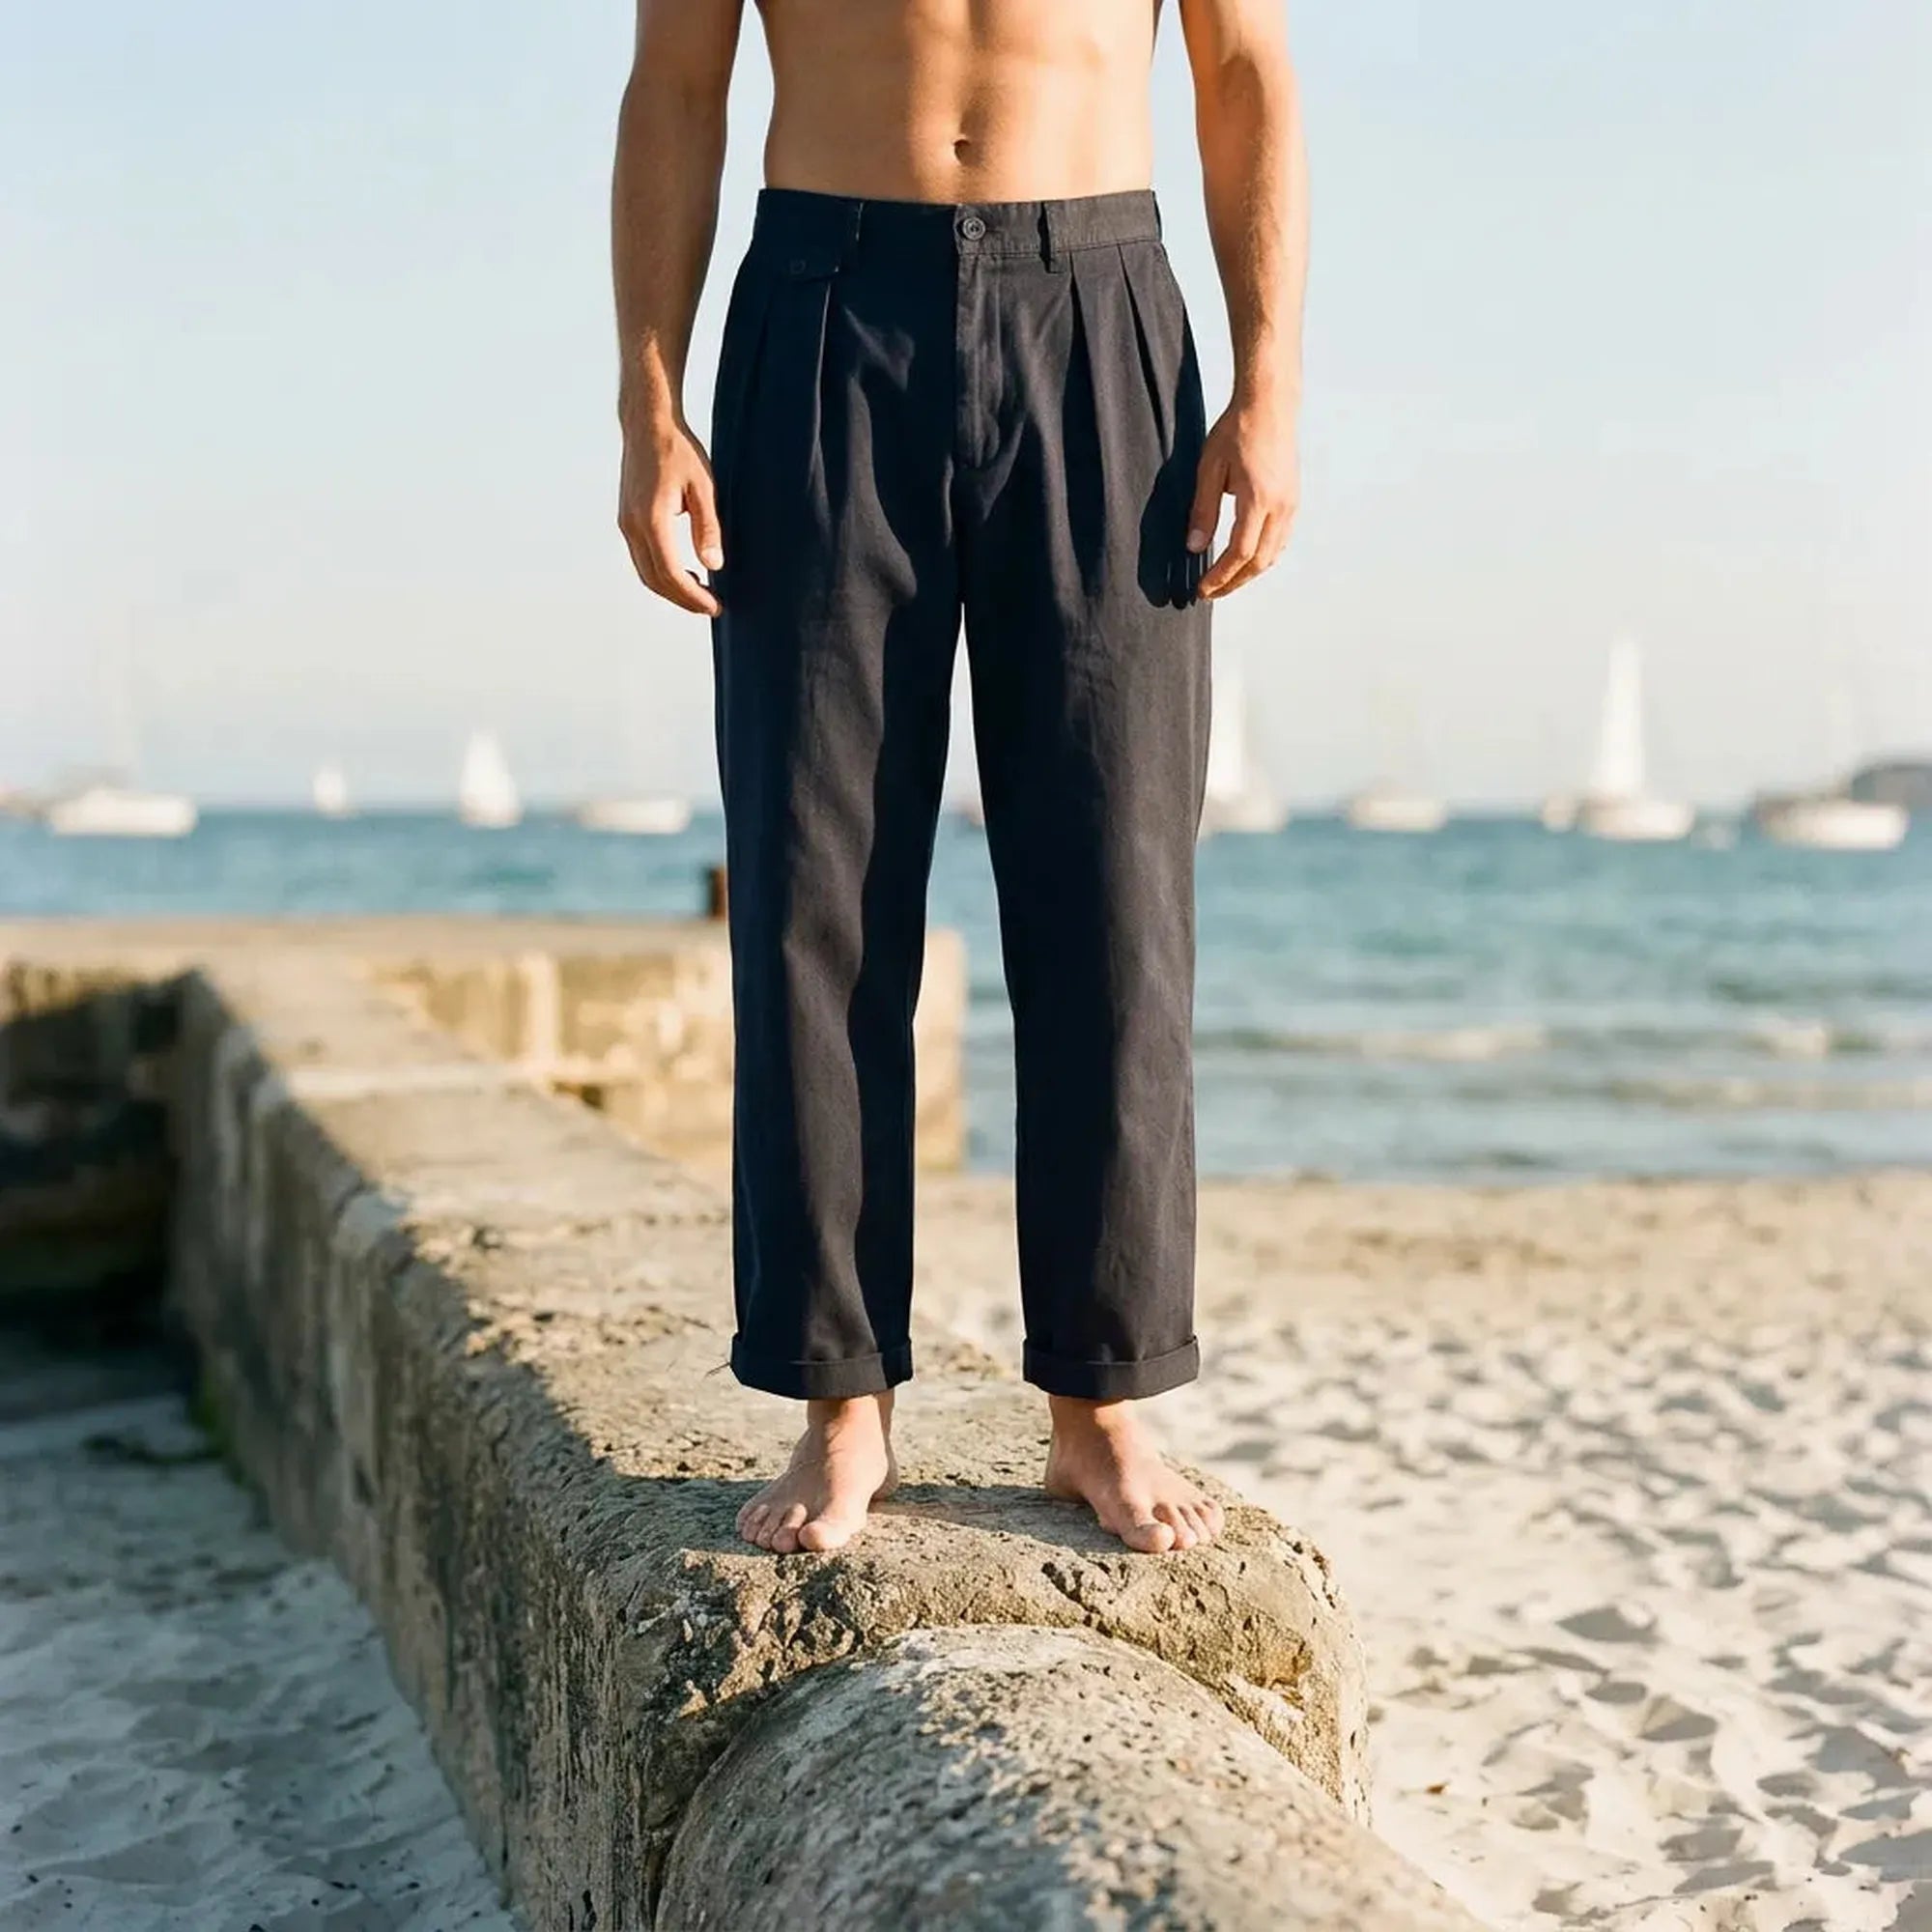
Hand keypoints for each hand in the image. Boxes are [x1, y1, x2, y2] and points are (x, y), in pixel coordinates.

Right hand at [618, 416, 723, 616]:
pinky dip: (661, 573)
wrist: (647, 425)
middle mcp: (632, 526)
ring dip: (671, 589)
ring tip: (701, 593)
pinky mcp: (626, 520)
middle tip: (711, 607)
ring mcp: (625, 524)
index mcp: (651, 520)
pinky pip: (641, 558)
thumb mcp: (703, 488)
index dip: (693, 596)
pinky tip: (684, 571)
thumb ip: (708, 528)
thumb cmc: (678, 451)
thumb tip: (715, 565)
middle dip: (683, 599)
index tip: (715, 606)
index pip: (671, 573)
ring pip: (645, 572)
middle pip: (655, 580)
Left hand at [1187, 401, 1299, 600]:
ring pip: (1274, 553)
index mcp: (1259, 500)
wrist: (1270, 404)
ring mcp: (1291, 504)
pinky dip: (1264, 556)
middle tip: (1211, 593)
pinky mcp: (1294, 499)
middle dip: (1234, 583)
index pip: (1240, 553)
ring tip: (1226, 581)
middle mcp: (1281, 507)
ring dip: (1250, 572)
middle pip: (1260, 562)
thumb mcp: (1209, 469)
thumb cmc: (1237, 430)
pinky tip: (1247, 558)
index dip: (1221, 577)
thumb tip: (1194, 547)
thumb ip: (1203, 510)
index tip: (1203, 589)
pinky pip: (1282, 539)